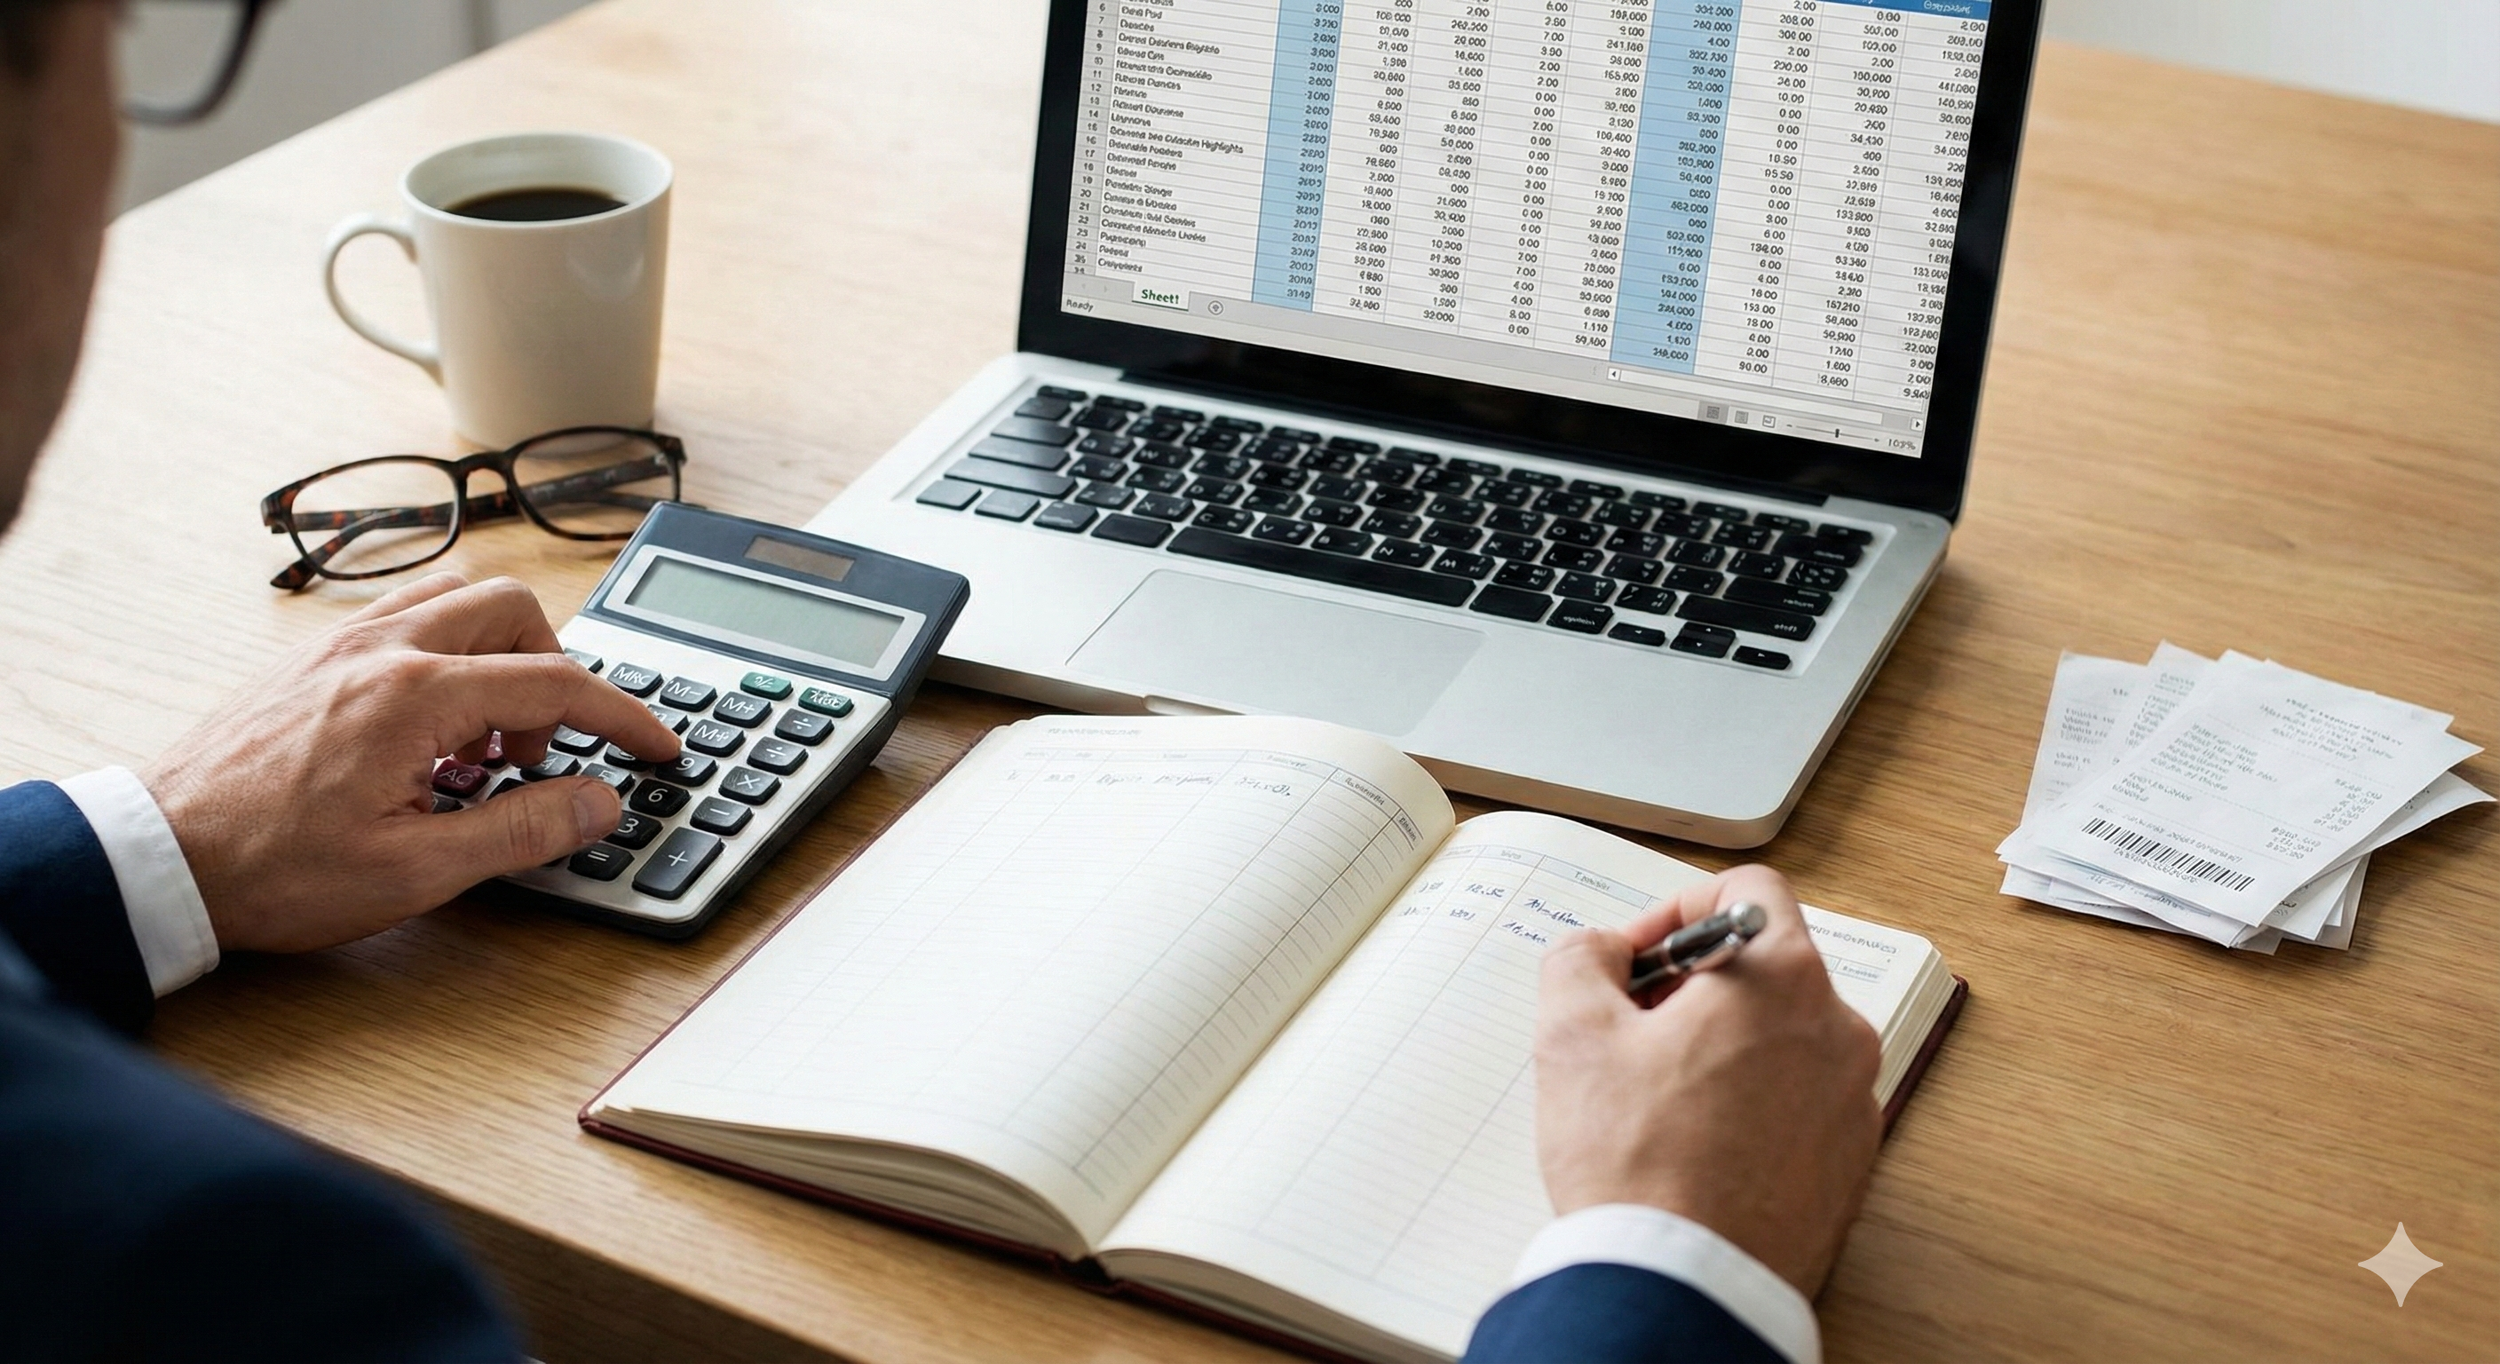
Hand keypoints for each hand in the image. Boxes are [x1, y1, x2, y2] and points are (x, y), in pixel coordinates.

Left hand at [141, 574, 681, 953]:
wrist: (156, 858)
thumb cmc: (270, 870)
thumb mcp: (415, 872)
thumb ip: (522, 831)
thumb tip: (598, 802)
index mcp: (415, 695)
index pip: (556, 683)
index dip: (624, 717)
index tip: (657, 746)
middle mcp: (381, 649)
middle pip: (514, 611)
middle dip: (556, 673)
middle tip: (542, 753)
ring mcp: (340, 645)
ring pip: (457, 599)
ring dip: (499, 656)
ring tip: (484, 741)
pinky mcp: (311, 659)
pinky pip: (405, 618)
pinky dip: (446, 656)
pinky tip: (427, 729)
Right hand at [1533, 864, 1881, 1296]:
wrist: (1686, 1287)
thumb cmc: (1637, 1164)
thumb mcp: (1571, 1033)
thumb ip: (1581, 957)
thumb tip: (1605, 955)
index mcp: (1783, 981)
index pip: (1748, 890)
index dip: (1677, 908)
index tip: (1637, 958)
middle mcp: (1838, 1032)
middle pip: (1765, 966)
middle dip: (1691, 984)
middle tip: (1629, 1027)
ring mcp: (1852, 1103)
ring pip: (1780, 1038)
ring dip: (1717, 1045)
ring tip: (1652, 1095)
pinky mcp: (1848, 1165)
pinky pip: (1796, 1103)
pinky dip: (1746, 1103)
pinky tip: (1689, 1144)